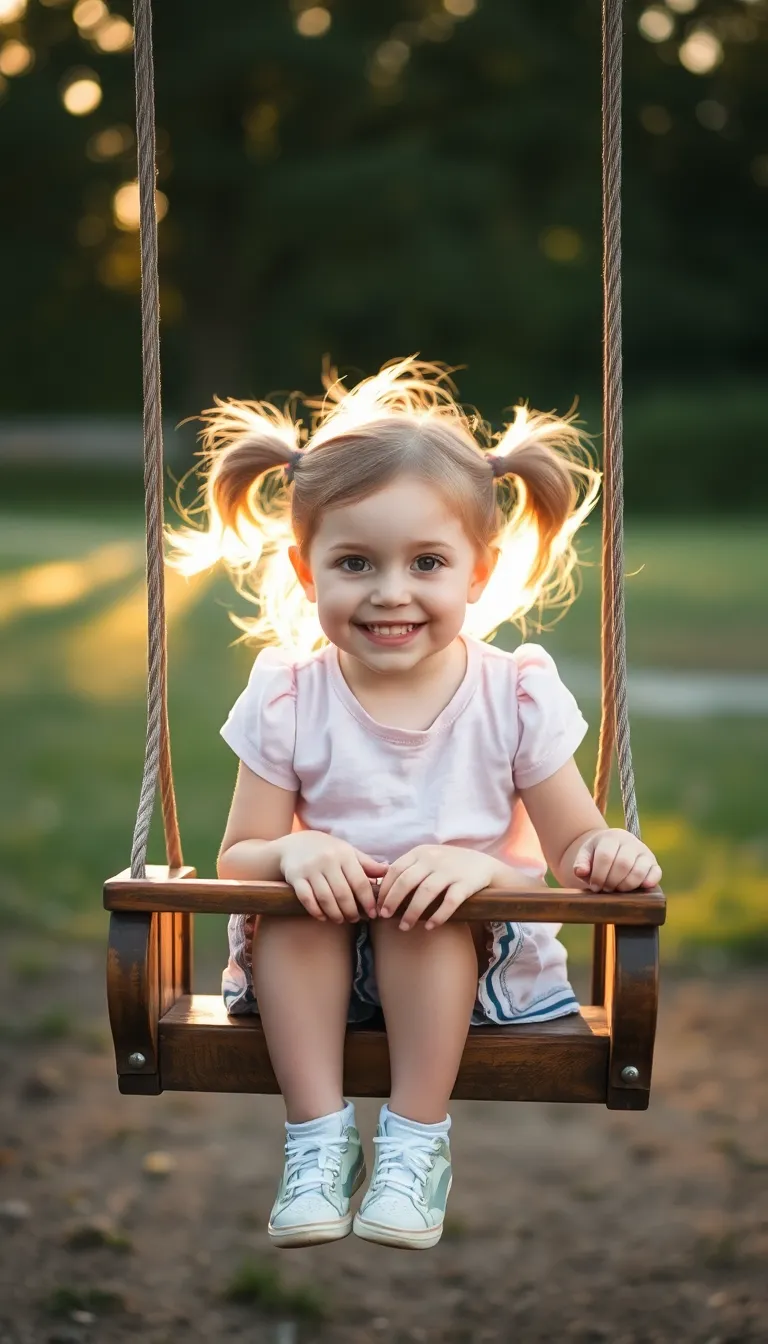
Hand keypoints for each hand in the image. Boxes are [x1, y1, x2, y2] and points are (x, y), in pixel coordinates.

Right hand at [279, 832, 387, 923]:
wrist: (295, 844)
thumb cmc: (327, 850)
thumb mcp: (347, 852)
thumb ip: (366, 863)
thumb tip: (387, 871)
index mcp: (344, 854)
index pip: (360, 882)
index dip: (368, 901)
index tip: (374, 914)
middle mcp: (327, 860)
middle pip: (343, 893)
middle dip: (351, 911)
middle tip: (355, 919)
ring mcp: (310, 869)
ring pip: (325, 898)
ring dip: (335, 914)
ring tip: (340, 920)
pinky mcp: (296, 877)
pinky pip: (306, 898)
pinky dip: (316, 911)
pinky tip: (323, 917)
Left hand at [376, 844, 499, 930]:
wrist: (484, 865)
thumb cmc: (448, 865)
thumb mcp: (427, 858)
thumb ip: (408, 868)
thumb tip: (380, 888)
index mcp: (420, 852)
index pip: (395, 870)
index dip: (384, 889)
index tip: (377, 906)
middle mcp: (434, 859)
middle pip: (407, 881)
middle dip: (392, 901)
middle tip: (385, 916)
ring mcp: (450, 871)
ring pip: (426, 893)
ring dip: (412, 912)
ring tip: (404, 926)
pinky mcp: (466, 884)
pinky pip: (450, 902)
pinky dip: (438, 916)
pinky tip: (430, 927)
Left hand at [573, 829, 661, 891]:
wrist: (614, 848)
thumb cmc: (597, 854)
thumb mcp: (586, 855)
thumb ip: (581, 862)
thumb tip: (581, 871)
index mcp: (612, 837)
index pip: (606, 856)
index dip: (599, 875)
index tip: (594, 886)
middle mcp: (630, 841)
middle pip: (623, 864)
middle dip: (612, 882)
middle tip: (606, 889)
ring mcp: (644, 851)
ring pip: (639, 870)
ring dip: (626, 886)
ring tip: (617, 889)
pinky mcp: (653, 863)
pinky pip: (655, 873)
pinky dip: (649, 882)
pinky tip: (639, 889)